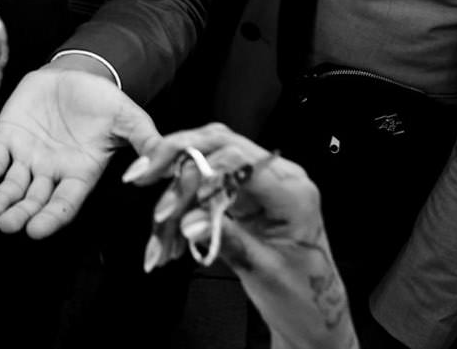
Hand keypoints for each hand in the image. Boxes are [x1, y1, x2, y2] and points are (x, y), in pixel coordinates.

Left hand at [0, 64, 158, 237]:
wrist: (76, 72)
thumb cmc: (103, 100)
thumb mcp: (128, 118)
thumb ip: (145, 142)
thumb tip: (162, 164)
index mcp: (79, 174)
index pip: (64, 204)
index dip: (50, 218)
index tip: (36, 231)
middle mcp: (51, 172)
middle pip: (34, 201)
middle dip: (21, 214)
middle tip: (8, 225)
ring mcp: (27, 157)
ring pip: (12, 186)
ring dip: (1, 200)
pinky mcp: (7, 138)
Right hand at [127, 124, 358, 348]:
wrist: (312, 311)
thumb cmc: (301, 294)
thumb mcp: (266, 271)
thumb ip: (229, 241)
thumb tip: (191, 222)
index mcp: (293, 192)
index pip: (241, 161)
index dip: (201, 169)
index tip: (171, 189)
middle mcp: (277, 177)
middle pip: (220, 144)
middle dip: (177, 155)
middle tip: (144, 173)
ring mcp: (259, 182)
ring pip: (207, 155)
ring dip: (174, 174)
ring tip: (150, 197)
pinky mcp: (242, 192)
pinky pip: (206, 178)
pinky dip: (181, 193)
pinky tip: (166, 214)